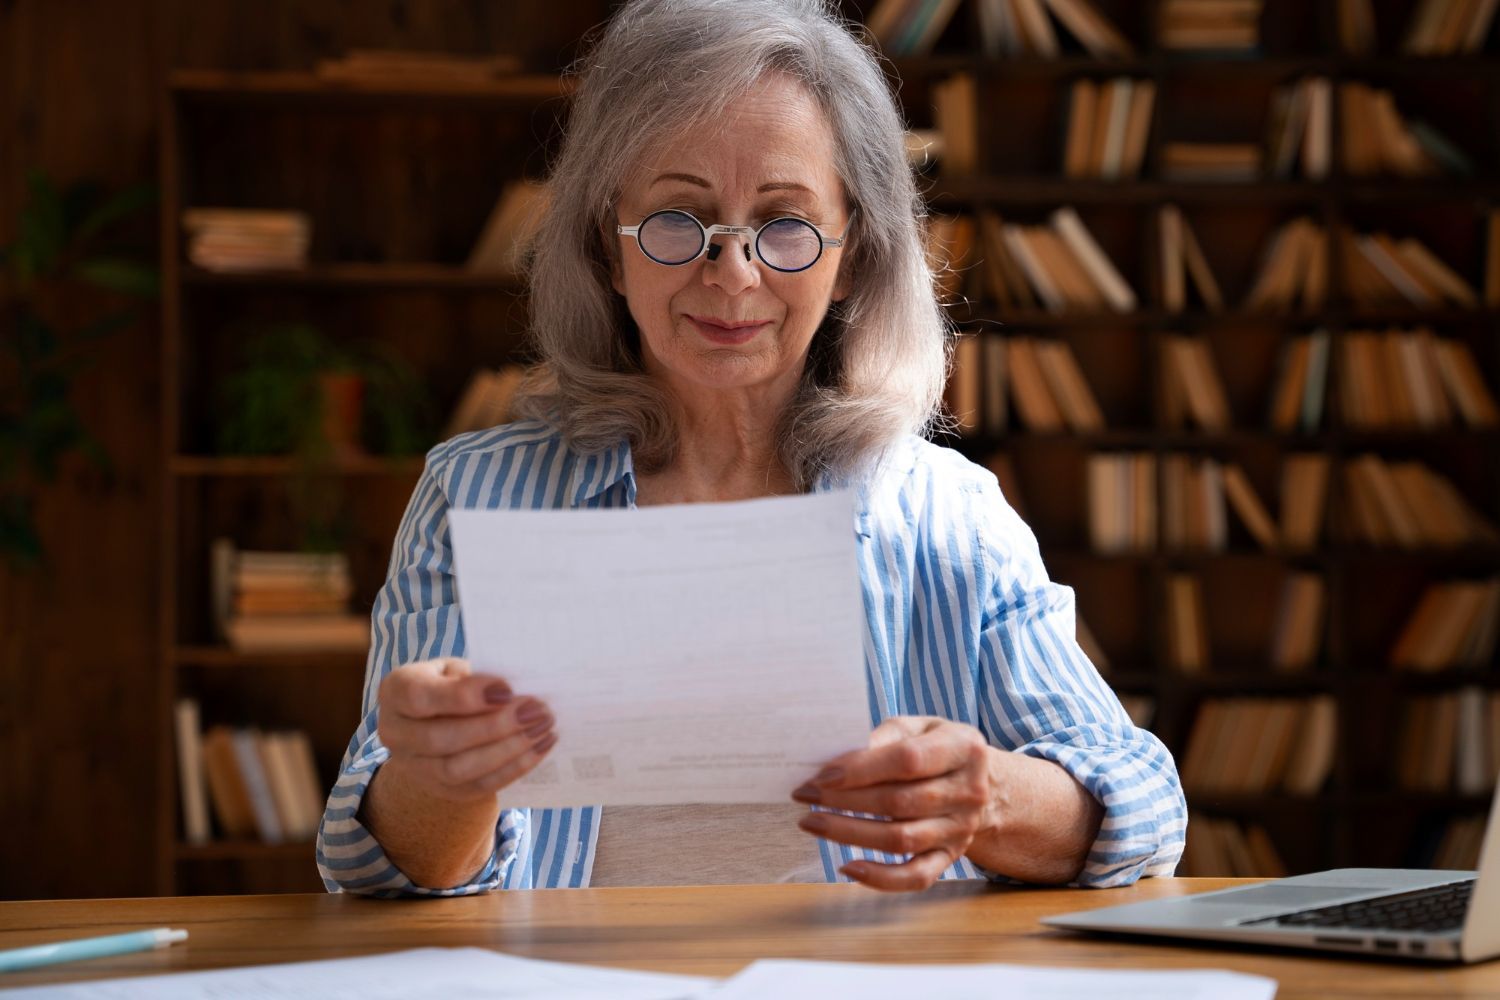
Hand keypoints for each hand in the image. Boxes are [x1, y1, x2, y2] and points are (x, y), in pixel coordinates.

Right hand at [376, 657, 556, 802]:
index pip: (420, 698)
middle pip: (440, 739)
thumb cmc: (453, 683)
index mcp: (395, 691)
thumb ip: (476, 677)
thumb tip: (517, 689)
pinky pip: (477, 787)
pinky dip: (513, 768)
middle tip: (536, 711)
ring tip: (542, 729)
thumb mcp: (456, 669)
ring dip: (507, 750)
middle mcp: (395, 733)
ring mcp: (414, 767)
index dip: (464, 696)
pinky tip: (540, 747)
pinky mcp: (440, 790)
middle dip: (494, 726)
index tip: (507, 689)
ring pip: (458, 769)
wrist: (439, 720)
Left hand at [791, 716, 998, 891]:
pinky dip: (880, 878)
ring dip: (850, 834)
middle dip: (844, 801)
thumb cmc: (934, 746)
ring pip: (901, 840)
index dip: (860, 769)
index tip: (820, 776)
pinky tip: (847, 868)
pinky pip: (915, 877)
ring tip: (812, 823)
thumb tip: (837, 761)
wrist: (979, 781)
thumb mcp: (917, 727)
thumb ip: (883, 736)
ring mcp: (961, 829)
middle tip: (804, 796)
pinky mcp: (950, 857)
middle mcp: (969, 791)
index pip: (907, 760)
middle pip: (899, 802)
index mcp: (963, 748)